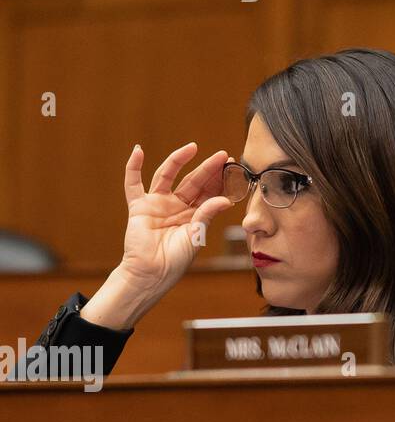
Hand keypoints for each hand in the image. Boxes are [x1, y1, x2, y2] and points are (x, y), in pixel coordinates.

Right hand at [81, 143, 233, 332]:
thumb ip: (207, 215)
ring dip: (178, 160)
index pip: (210, 192)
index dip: (221, 180)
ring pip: (168, 175)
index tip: (233, 167)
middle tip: (222, 155)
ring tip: (192, 147)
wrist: (150, 274)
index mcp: (195, 214)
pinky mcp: (139, 206)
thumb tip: (224, 199)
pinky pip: (133, 184)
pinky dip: (133, 167)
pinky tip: (138, 151)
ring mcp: (158, 204)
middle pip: (193, 181)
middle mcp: (177, 206)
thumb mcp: (196, 236)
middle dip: (208, 168)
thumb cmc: (174, 261)